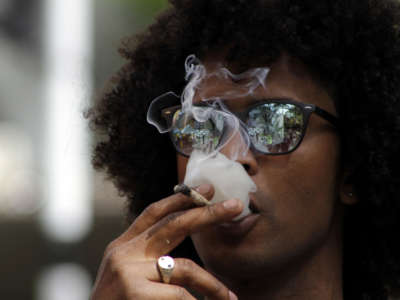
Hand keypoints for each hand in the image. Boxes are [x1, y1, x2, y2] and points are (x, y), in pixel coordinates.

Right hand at [90, 184, 241, 299]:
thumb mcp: (125, 274)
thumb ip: (147, 257)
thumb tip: (179, 250)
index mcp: (122, 246)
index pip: (153, 213)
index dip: (180, 199)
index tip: (205, 188)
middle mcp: (124, 254)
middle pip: (174, 225)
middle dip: (207, 214)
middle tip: (235, 206)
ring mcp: (128, 272)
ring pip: (185, 268)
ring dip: (212, 284)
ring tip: (230, 298)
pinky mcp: (135, 292)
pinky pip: (180, 295)